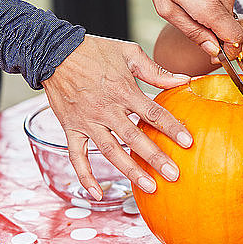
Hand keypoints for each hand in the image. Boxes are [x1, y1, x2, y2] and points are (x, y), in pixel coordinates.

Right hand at [41, 35, 192, 198]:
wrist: (54, 52)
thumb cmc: (95, 50)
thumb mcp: (129, 53)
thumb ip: (156, 71)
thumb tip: (185, 79)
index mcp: (123, 90)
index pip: (153, 113)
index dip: (171, 128)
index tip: (188, 142)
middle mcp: (106, 109)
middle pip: (135, 138)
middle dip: (155, 158)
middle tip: (174, 175)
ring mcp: (87, 121)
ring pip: (111, 152)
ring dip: (130, 171)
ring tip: (149, 187)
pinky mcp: (71, 128)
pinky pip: (77, 157)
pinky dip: (85, 176)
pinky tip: (97, 194)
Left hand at [142, 0, 242, 58]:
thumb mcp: (167, 9)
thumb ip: (193, 32)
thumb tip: (213, 50)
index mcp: (209, 6)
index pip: (236, 38)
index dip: (230, 49)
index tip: (219, 49)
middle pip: (230, 25)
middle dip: (216, 28)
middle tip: (194, 17)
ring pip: (229, 8)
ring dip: (215, 9)